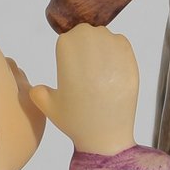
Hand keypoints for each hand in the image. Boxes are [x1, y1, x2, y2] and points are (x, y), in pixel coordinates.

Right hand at [28, 24, 139, 155]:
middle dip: (86, 43)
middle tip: (87, 65)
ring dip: (102, 45)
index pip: (68, 37)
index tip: (73, 63)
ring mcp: (113, 54)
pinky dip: (118, 49)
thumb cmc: (76, 121)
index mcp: (68, 56)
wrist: (106, 137)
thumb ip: (38, 93)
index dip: (70, 48)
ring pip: (105, 35)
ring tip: (101, 67)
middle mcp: (91, 49)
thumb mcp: (49, 107)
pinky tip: (114, 67)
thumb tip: (38, 88)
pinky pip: (122, 43)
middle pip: (87, 32)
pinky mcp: (130, 62)